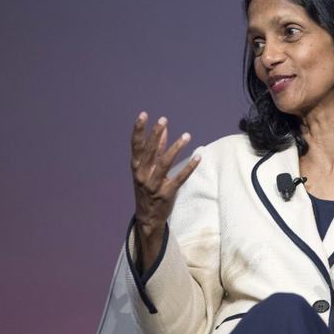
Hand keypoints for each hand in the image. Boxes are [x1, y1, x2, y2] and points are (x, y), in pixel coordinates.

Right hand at [131, 112, 200, 243]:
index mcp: (137, 167)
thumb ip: (156, 150)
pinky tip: (198, 157)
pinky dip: (189, 167)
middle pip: (150, 151)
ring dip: (175, 148)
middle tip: (163, 120)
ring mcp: (154, 185)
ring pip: (165, 163)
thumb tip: (163, 130)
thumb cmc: (147, 189)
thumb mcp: (147, 170)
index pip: (136, 145)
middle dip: (156, 134)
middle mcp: (143, 175)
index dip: (139, 130)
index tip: (143, 115)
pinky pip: (180, 178)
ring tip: (186, 136)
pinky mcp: (167, 193)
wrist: (148, 217)